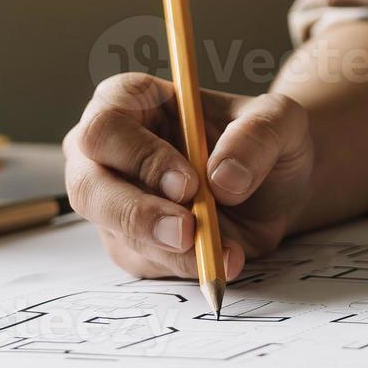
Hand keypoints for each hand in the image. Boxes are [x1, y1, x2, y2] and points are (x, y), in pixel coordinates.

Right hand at [63, 73, 314, 279]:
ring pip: (118, 233)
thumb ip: (257, 136)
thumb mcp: (280, 121)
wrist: (275, 184)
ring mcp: (114, 200)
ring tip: (226, 248)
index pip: (106, 128)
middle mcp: (107, 151)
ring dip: (171, 249)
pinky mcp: (131, 242)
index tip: (188, 184)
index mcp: (129, 101)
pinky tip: (224, 258)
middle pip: (88, 187)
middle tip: (187, 232)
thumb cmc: (263, 139)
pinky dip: (186, 266)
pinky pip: (145, 262)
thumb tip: (223, 177)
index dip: (140, 157)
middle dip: (138, 215)